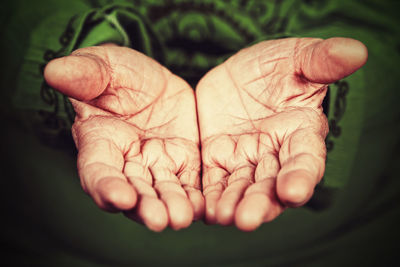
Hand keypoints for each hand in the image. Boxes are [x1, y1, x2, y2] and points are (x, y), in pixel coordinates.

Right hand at [44, 45, 202, 230]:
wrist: (154, 82)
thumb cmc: (120, 74)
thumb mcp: (106, 66)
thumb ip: (85, 72)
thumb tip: (53, 71)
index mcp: (101, 142)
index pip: (98, 171)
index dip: (106, 186)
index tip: (120, 197)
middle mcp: (127, 163)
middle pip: (133, 192)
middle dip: (144, 208)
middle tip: (158, 220)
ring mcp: (157, 167)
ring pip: (161, 193)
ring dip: (170, 208)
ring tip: (183, 218)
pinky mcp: (183, 165)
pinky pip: (188, 185)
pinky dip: (194, 198)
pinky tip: (204, 208)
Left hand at [196, 37, 366, 230]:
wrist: (238, 74)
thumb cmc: (274, 65)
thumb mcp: (294, 57)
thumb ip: (320, 59)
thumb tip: (357, 51)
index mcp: (299, 132)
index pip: (305, 158)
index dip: (300, 175)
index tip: (293, 192)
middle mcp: (275, 154)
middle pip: (272, 184)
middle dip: (261, 202)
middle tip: (248, 219)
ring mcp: (245, 160)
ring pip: (242, 188)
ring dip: (234, 205)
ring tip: (223, 218)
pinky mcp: (218, 160)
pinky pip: (215, 182)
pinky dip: (211, 198)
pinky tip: (203, 211)